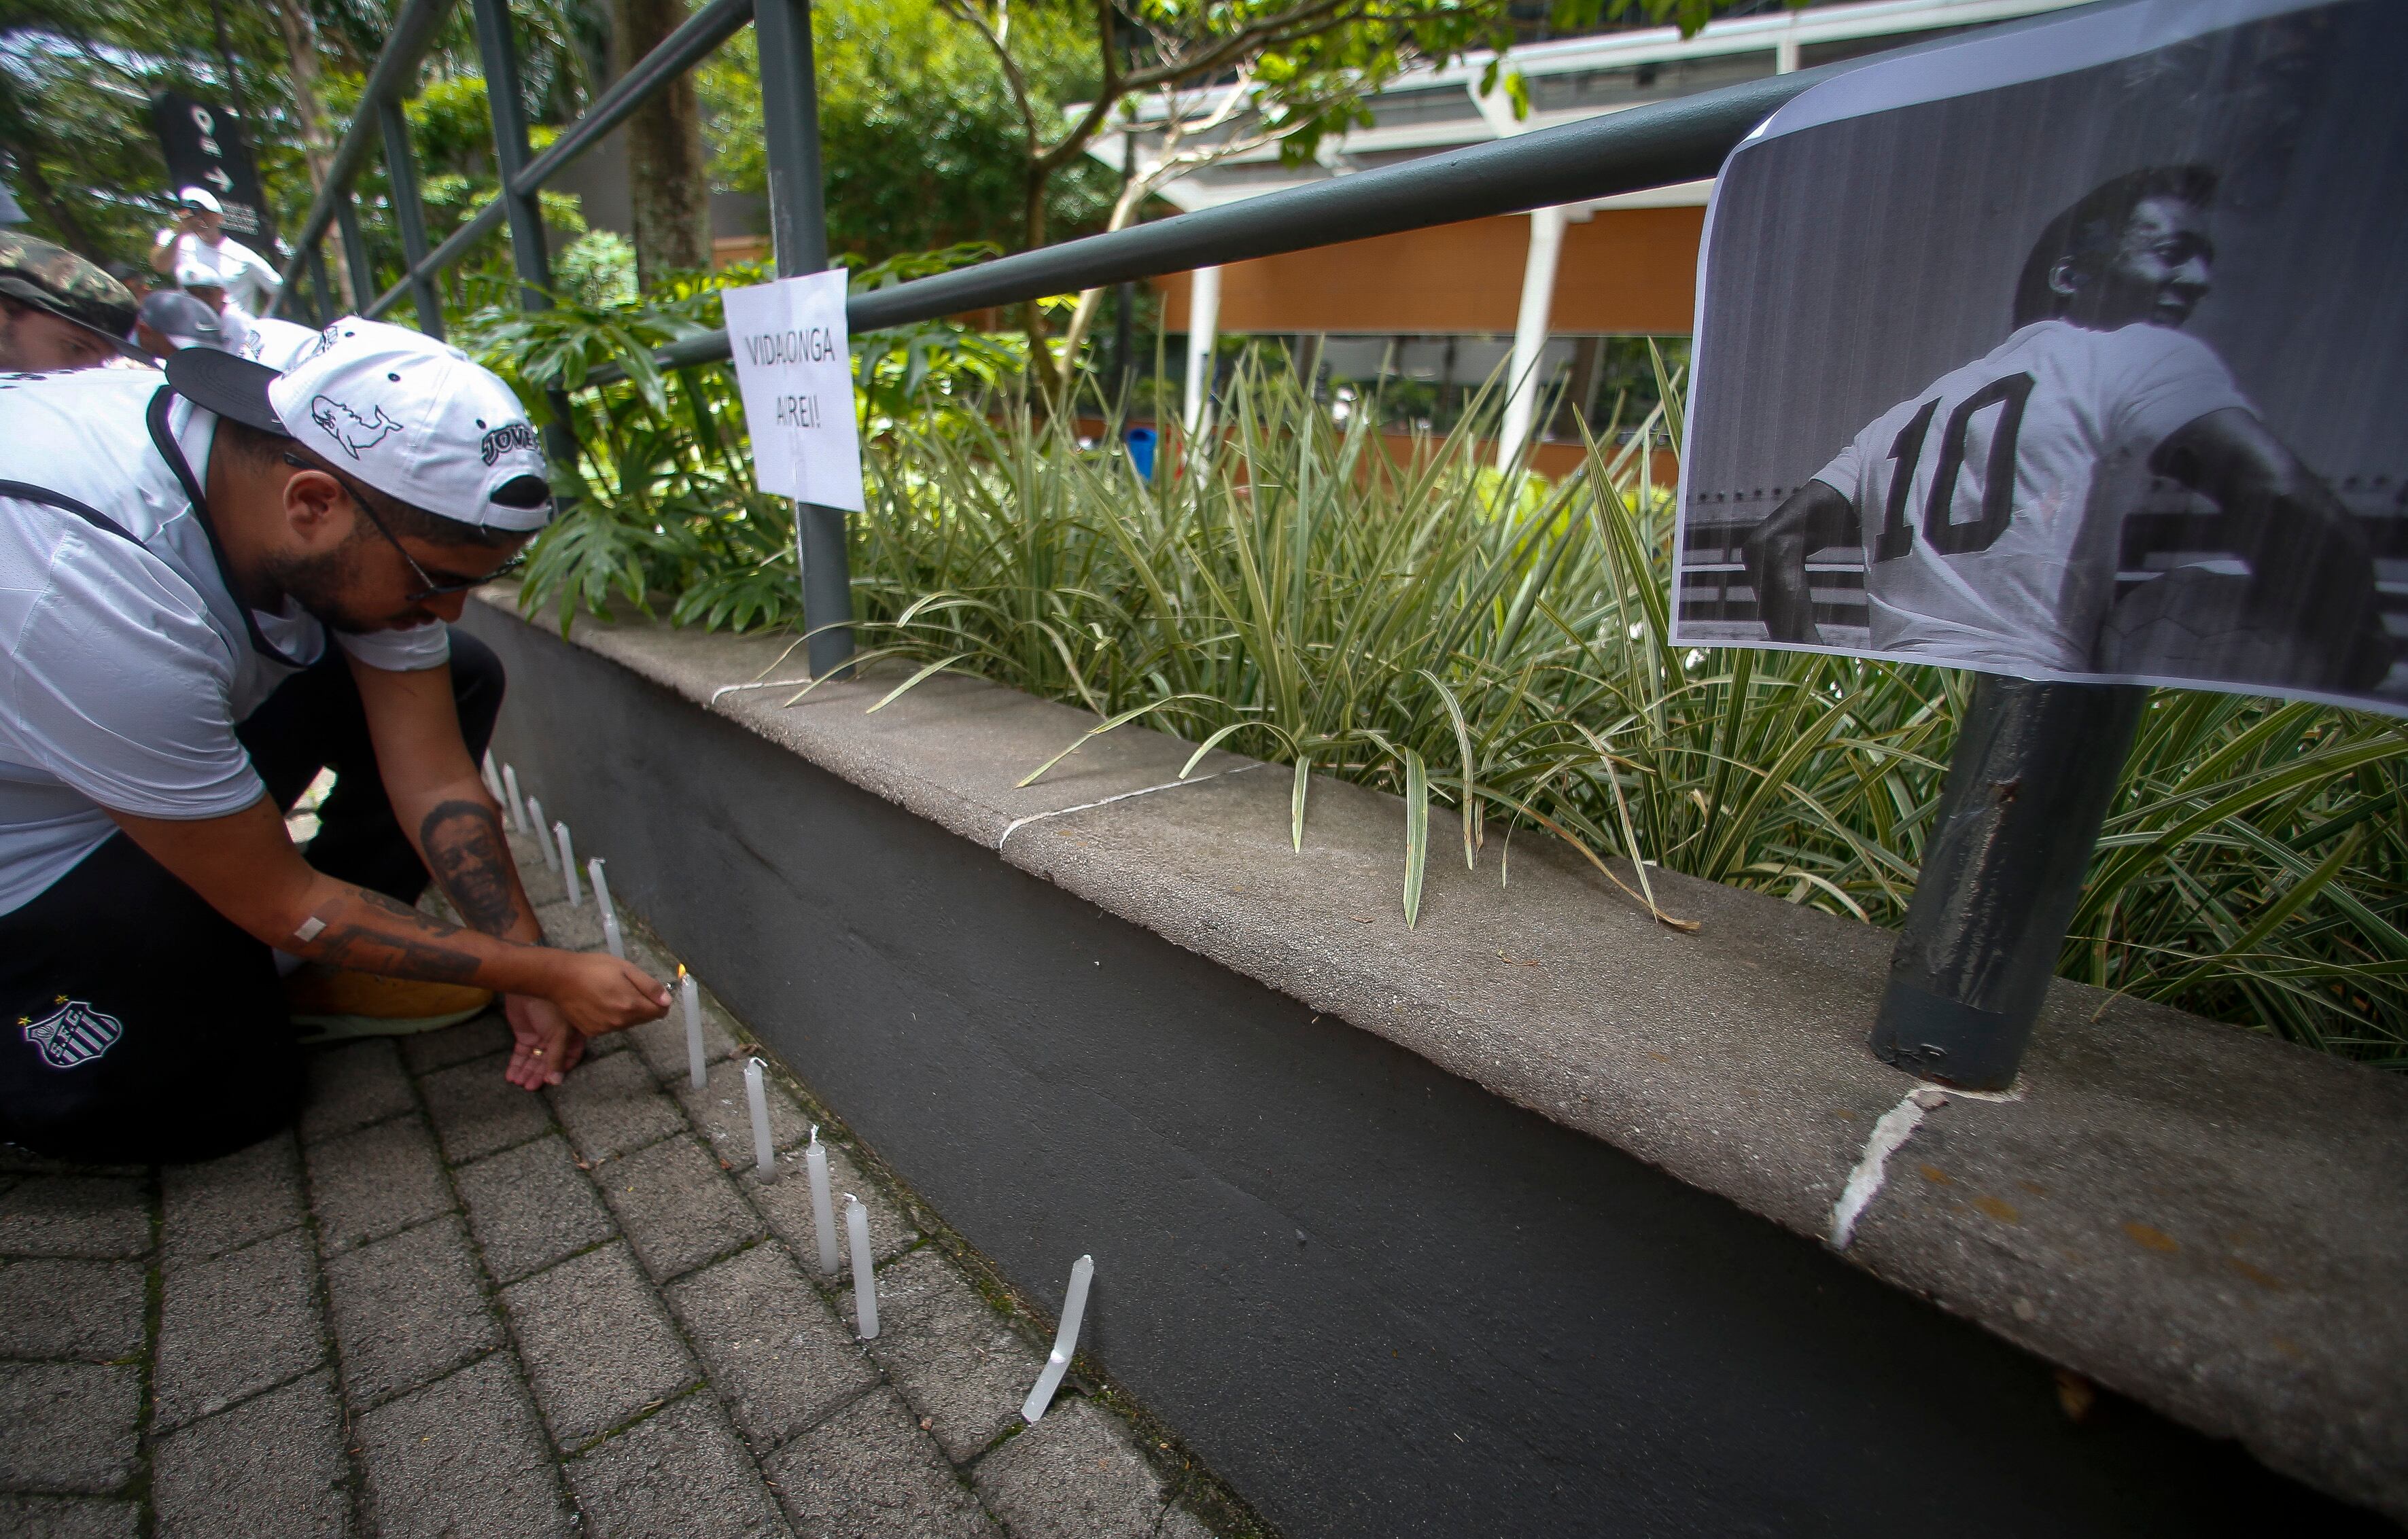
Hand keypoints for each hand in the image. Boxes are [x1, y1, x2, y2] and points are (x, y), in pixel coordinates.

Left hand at [504, 993, 582, 1089]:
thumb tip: (556, 1082)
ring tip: (520, 1084)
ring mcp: (541, 1038)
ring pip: (534, 1061)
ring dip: (527, 1073)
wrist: (528, 985)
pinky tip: (512, 1076)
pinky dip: (516, 1065)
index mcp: (573, 1036)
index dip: (561, 1071)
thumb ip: (557, 1057)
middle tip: (530, 1087)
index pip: (570, 1058)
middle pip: (549, 1063)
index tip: (551, 1082)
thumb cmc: (552, 1006)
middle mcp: (557, 1039)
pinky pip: (521, 1055)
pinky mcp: (524, 1036)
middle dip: (539, 1075)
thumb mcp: (560, 1033)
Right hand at [546, 950, 670, 1038]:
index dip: (658, 1001)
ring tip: (609, 993)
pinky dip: (609, 1016)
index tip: (649, 991)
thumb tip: (667, 1001)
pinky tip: (598, 1002)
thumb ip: (649, 986)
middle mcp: (620, 1022)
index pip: (660, 1012)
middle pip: (644, 1018)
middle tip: (625, 987)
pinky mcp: (592, 1032)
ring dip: (625, 1011)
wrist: (560, 978)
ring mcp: (605, 1029)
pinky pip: (610, 1026)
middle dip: (641, 1005)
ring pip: (627, 1023)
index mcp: (631, 1005)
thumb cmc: (594, 968)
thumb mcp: (626, 969)